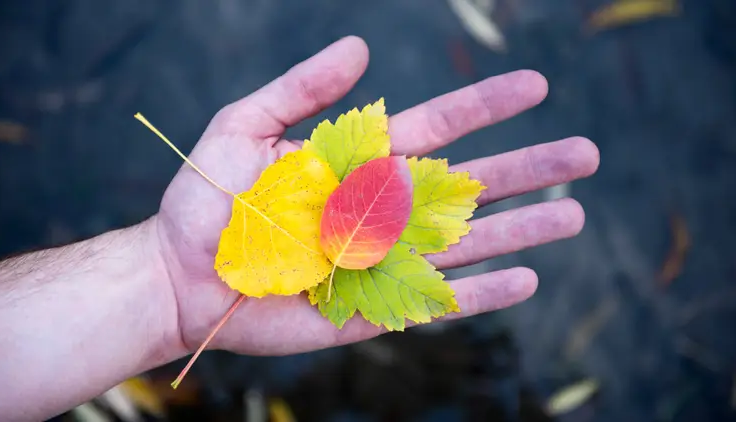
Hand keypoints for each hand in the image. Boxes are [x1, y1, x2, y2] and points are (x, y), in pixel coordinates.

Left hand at [154, 36, 598, 356]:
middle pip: (471, 184)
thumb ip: (302, 90)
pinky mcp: (375, 305)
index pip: (438, 127)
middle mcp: (383, 208)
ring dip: (523, 228)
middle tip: (587, 153)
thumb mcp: (245, 126)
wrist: (181, 277)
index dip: (488, 105)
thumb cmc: (208, 200)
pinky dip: (482, 292)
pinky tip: (528, 278)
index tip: (536, 86)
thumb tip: (360, 46)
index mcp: (361, 161)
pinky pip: (438, 299)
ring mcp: (384, 258)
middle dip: (529, 168)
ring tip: (576, 215)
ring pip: (467, 242)